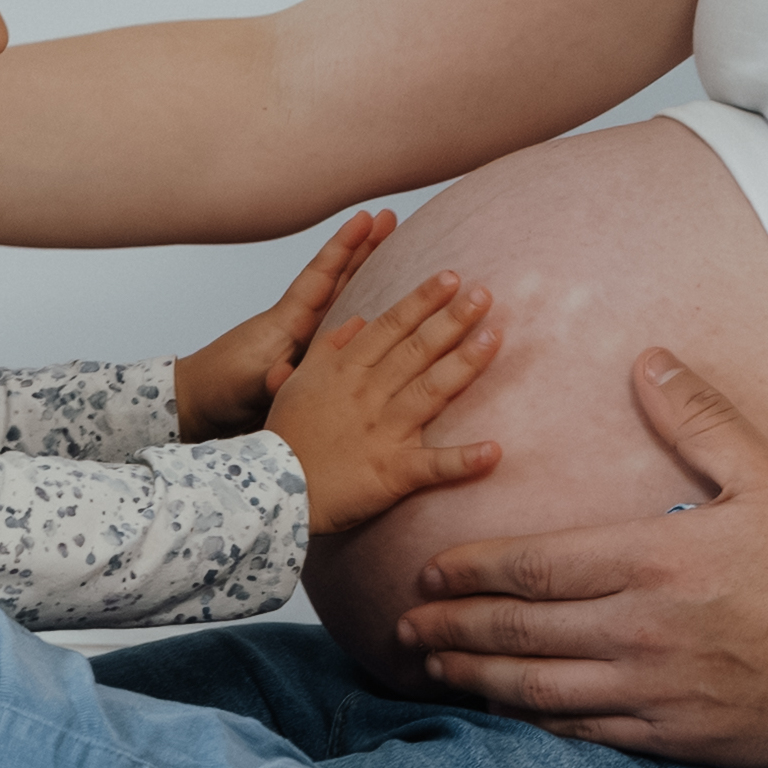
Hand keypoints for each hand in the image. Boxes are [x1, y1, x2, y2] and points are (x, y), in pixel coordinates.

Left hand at [174, 208, 395, 440]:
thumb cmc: (216, 392)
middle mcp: (300, 327)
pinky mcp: (310, 361)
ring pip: (346, 300)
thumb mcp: (243, 388)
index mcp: (286, 325)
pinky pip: (345, 330)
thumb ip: (266, 382)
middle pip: (340, 280)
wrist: (199, 408)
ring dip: (370, 275)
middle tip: (390, 216)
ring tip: (397, 249)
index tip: (365, 217)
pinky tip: (386, 312)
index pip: (321, 279)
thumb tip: (283, 376)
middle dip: (366, 249)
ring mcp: (306, 341)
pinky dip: (368, 316)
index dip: (343, 248)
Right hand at [267, 271, 501, 533]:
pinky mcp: (392, 472)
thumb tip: (357, 319)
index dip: (422, 300)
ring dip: (464, 365)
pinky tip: (494, 451)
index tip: (451, 277)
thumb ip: (329, 348)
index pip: (390, 327)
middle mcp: (367, 395)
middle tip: (485, 294)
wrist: (272, 490)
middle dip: (452, 319)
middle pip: (416, 350)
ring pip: (429, 391)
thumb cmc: (286, 437)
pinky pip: (433, 465)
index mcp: (346, 371)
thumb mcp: (299, 381)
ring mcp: (382, 431)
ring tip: (495, 338)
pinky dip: (464, 460)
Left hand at [397, 348, 767, 767]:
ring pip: (539, 688)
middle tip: (405, 624)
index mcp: (655, 559)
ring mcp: (653, 689)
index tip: (430, 569)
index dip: (473, 568)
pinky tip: (508, 713)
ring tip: (434, 666)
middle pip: (520, 628)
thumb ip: (701, 420)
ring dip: (477, 675)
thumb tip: (648, 362)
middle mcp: (639, 628)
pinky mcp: (674, 736)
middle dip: (453, 624)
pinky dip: (535, 721)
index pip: (536, 563)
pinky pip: (585, 731)